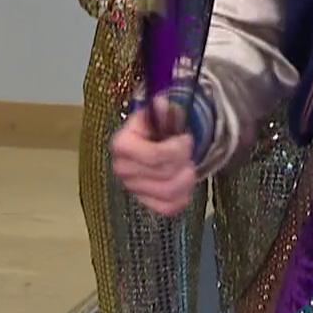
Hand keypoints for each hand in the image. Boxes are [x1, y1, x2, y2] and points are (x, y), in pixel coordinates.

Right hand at [110, 99, 197, 215]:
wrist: (155, 138)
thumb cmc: (158, 125)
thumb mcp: (161, 111)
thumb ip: (162, 109)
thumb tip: (162, 104)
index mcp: (122, 144)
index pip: (152, 156)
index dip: (175, 150)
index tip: (186, 139)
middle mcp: (122, 168)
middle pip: (164, 175)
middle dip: (184, 161)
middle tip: (190, 151)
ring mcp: (133, 188)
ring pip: (168, 193)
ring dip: (186, 179)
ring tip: (190, 167)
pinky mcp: (145, 202)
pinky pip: (167, 208)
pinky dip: (182, 197)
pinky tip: (185, 184)